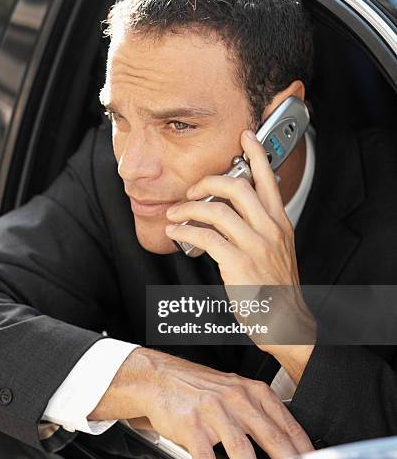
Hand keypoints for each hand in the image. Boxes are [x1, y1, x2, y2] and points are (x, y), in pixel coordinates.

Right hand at [90, 347, 313, 458]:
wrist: (161, 378)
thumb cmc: (199, 389)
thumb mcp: (234, 393)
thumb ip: (257, 419)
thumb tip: (280, 457)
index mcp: (253, 391)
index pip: (288, 425)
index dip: (305, 453)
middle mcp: (236, 398)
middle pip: (272, 439)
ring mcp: (213, 411)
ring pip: (242, 451)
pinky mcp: (192, 426)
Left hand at [164, 130, 315, 370]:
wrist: (284, 321)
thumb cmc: (276, 287)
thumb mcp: (277, 250)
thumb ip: (259, 227)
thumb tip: (229, 212)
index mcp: (280, 223)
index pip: (269, 180)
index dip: (256, 155)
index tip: (245, 137)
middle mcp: (270, 230)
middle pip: (238, 187)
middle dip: (209, 182)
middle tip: (193, 189)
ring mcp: (255, 246)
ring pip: (218, 210)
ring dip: (189, 208)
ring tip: (175, 213)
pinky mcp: (238, 264)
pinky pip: (206, 237)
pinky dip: (185, 232)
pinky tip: (176, 234)